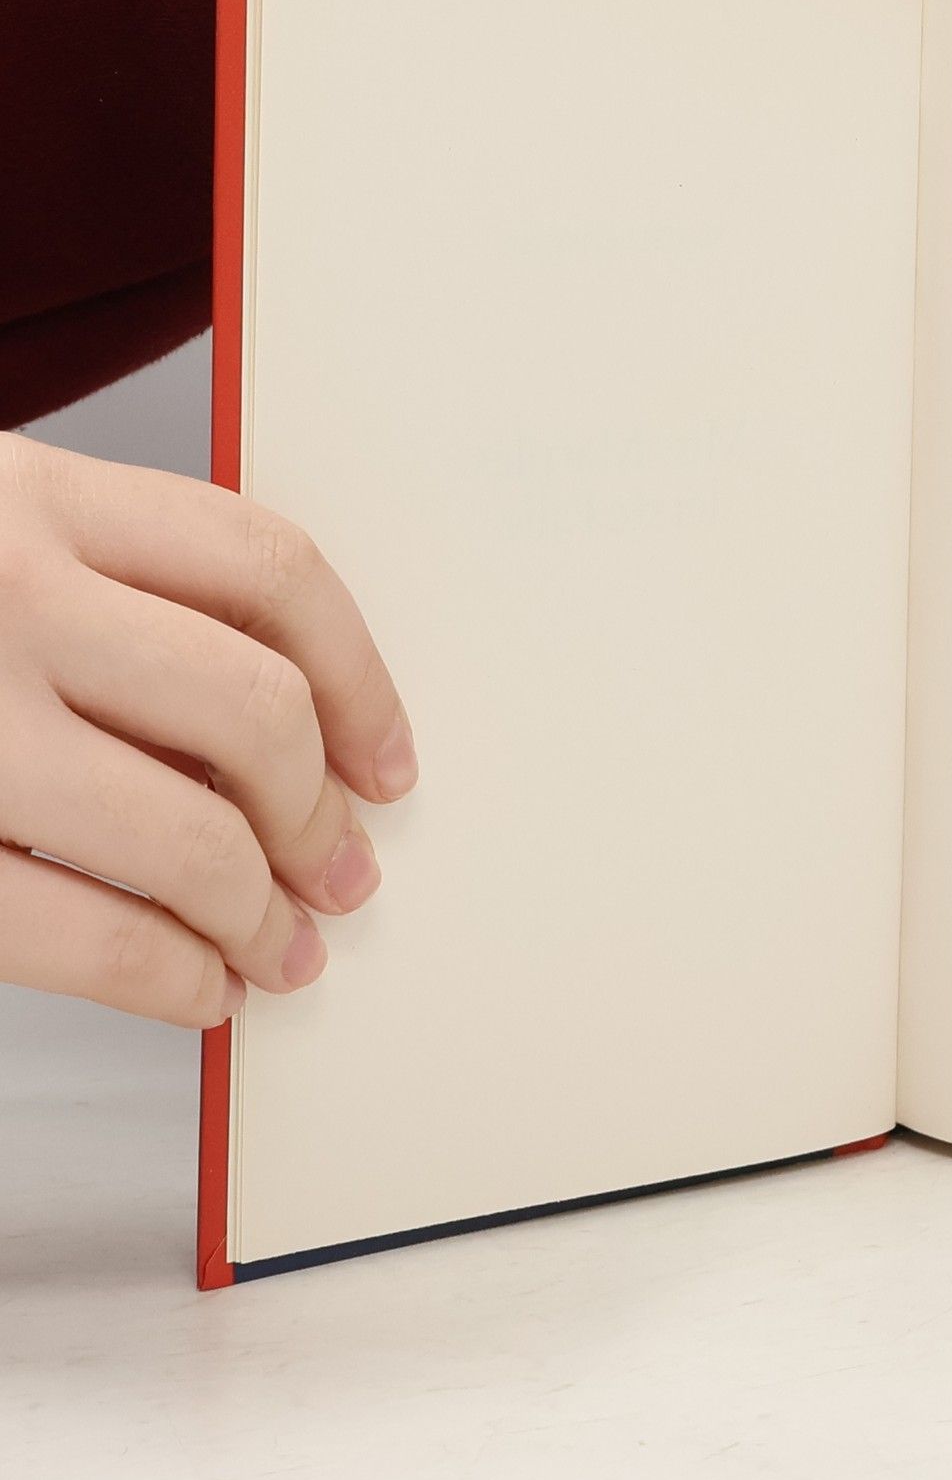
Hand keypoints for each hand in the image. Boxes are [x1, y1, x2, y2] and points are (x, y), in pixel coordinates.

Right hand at [0, 435, 414, 1027]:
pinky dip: (163, 973)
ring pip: (179, 832)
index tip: (388, 757)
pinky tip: (195, 988)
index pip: (269, 568)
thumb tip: (282, 738)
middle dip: (318, 813)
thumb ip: (97, 588)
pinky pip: (71, 928)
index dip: (359, 676)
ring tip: (281, 950)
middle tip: (343, 870)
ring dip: (257, 912)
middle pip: (249, 711)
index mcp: (23, 492)